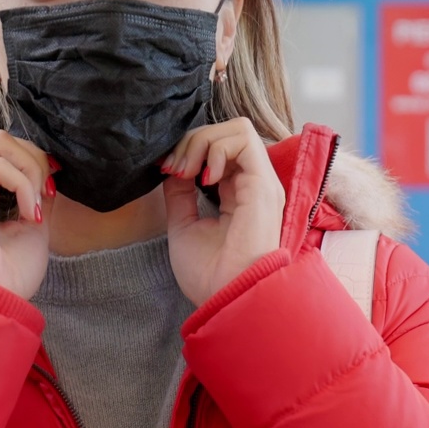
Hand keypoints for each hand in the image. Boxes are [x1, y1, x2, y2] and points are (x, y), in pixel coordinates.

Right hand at [0, 130, 56, 298]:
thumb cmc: (9, 273)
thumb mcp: (32, 222)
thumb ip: (35, 191)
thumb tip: (49, 165)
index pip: (4, 151)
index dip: (34, 162)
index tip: (52, 191)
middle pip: (1, 138)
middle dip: (34, 159)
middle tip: (47, 193)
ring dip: (30, 170)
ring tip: (37, 206)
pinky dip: (24, 187)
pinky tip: (30, 215)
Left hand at [161, 118, 285, 305]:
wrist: (225, 299)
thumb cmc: (209, 274)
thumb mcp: (183, 225)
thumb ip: (180, 194)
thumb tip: (172, 167)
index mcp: (239, 195)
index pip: (219, 151)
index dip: (188, 151)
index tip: (166, 171)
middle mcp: (254, 185)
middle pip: (227, 133)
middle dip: (191, 141)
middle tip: (173, 168)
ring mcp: (261, 182)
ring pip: (236, 129)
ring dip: (201, 141)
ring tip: (185, 171)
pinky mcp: (262, 184)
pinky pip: (243, 139)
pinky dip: (214, 147)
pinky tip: (201, 174)